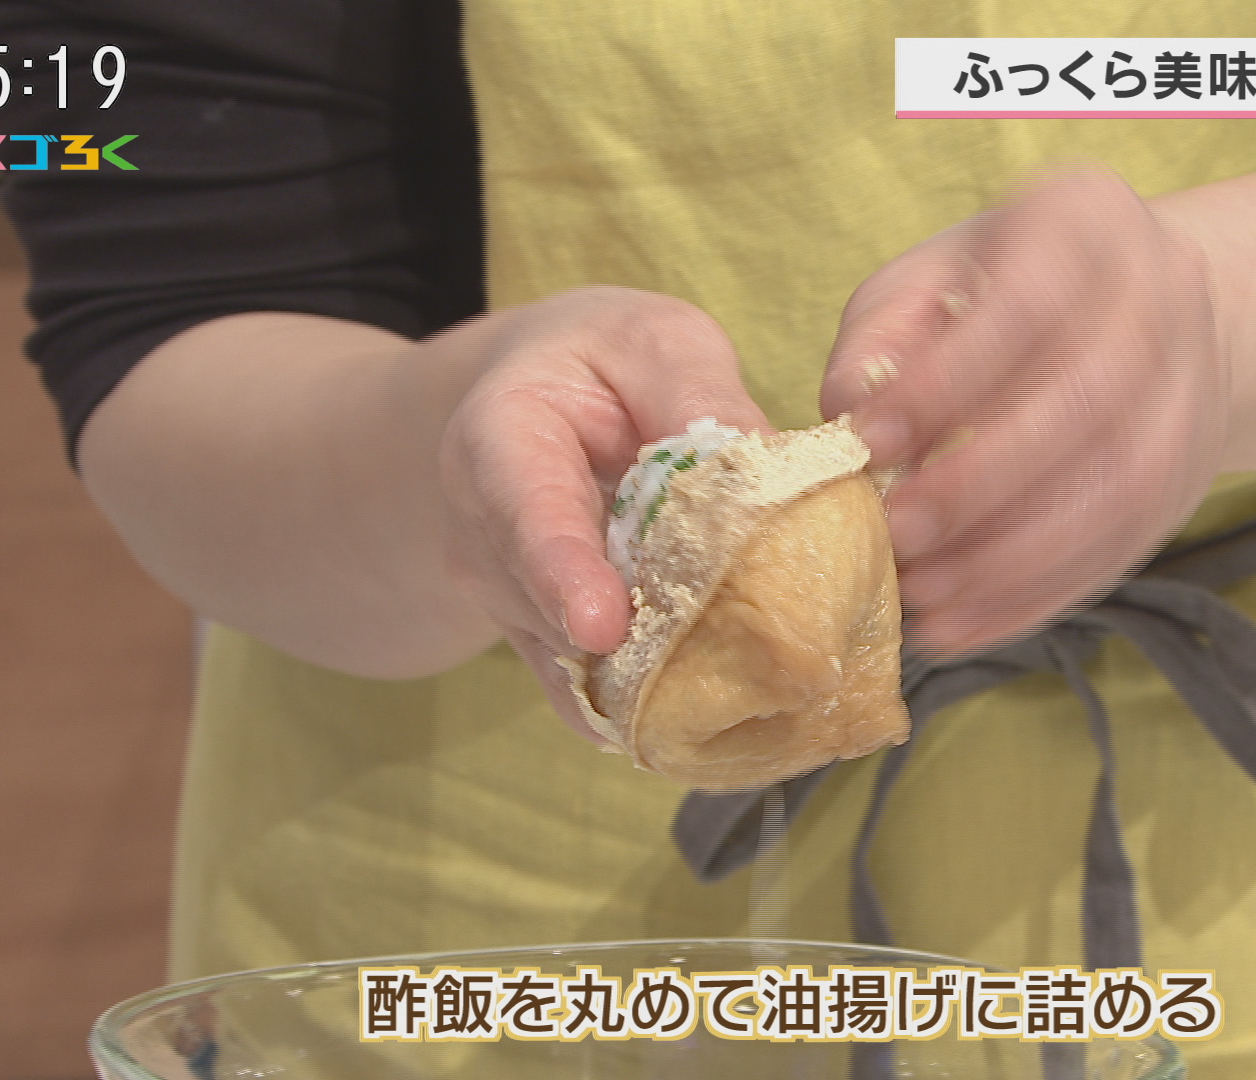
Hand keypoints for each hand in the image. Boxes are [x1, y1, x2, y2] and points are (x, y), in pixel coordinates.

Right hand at [437, 287, 771, 737]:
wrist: (542, 401)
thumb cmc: (603, 362)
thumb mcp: (655, 342)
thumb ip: (700, 395)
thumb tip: (769, 469)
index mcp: (498, 443)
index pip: (523, 513)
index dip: (561, 573)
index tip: (601, 626)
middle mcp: (486, 540)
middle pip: (555, 611)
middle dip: (643, 645)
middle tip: (757, 666)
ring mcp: (514, 606)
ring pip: (584, 667)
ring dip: (667, 680)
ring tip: (767, 685)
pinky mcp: (551, 651)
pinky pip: (599, 701)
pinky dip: (662, 712)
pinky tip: (736, 716)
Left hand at [820, 174, 1227, 656]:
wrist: (1129, 312)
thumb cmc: (995, 293)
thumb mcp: (926, 281)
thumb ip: (881, 337)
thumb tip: (848, 406)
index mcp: (1085, 222)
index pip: (1030, 303)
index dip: (950, 381)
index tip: (870, 442)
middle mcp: (1161, 295)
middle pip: (1090, 400)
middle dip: (984, 481)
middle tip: (899, 534)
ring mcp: (1192, 387)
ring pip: (1121, 484)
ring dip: (1016, 556)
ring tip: (928, 596)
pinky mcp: (1189, 472)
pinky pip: (1125, 546)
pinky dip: (1041, 594)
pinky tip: (969, 622)